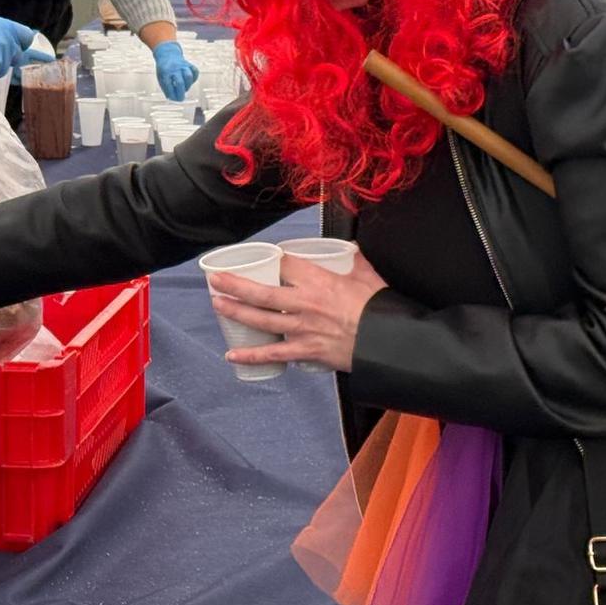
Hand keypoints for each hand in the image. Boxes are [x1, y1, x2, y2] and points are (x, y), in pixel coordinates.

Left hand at [153, 40, 197, 101]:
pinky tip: (189, 81)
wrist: (167, 54)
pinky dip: (194, 78)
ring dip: (188, 85)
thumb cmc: (164, 70)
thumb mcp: (161, 77)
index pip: (168, 85)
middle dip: (181, 93)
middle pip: (180, 82)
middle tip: (181, 99)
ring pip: (189, 76)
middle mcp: (174, 68)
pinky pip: (195, 72)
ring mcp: (182, 65)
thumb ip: (166, 88)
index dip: (172, 94)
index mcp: (164, 72)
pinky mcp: (189, 64)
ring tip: (185, 88)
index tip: (174, 99)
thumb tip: (175, 99)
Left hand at [210, 252, 388, 372]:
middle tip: (216, 280)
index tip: (260, 259)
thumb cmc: (378, 309)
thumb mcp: (367, 275)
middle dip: (235, 285)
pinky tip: (232, 354)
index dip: (269, 260)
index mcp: (319, 281)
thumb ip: (355, 260)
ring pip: (261, 320)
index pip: (284, 264)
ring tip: (217, 305)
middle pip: (262, 292)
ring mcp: (302, 328)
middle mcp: (305, 303)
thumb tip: (350, 249)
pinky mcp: (305, 351)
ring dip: (236, 312)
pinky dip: (251, 355)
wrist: (388, 342)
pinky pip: (273, 354)